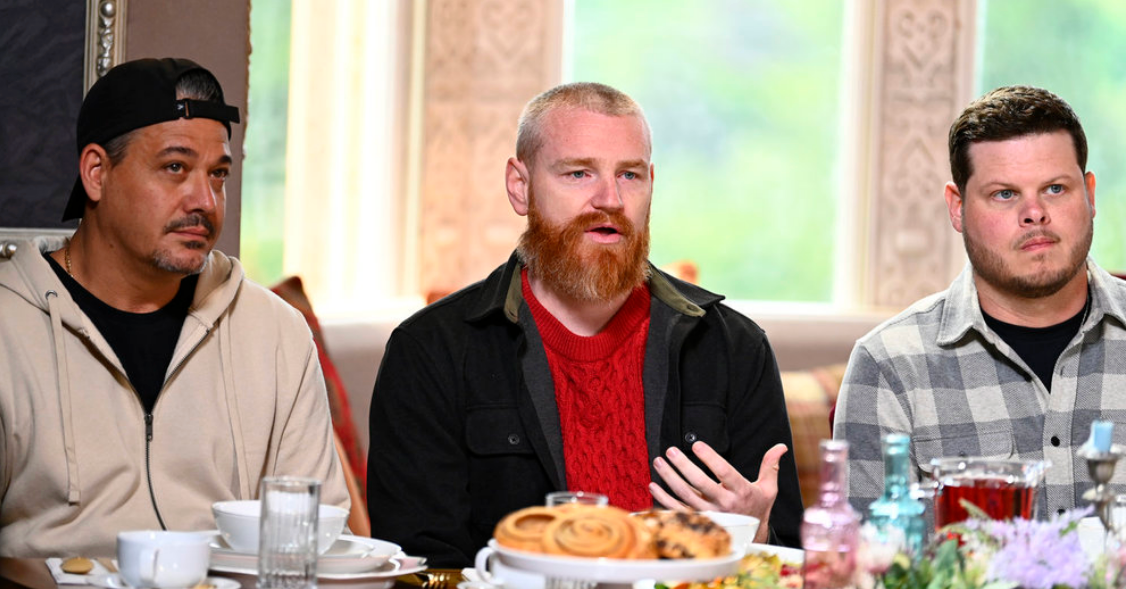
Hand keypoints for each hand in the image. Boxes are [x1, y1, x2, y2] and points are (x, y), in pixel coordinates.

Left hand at [649, 441, 787, 543]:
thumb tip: (781, 446)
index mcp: (741, 493)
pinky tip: (654, 485)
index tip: (697, 444)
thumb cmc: (757, 507)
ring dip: (670, 478)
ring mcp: (710, 514)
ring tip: (659, 461)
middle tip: (671, 450)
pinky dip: (663, 498)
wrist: (751, 537)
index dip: (710, 458)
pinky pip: (677, 510)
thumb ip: (770, 466)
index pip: (724, 473)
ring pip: (686, 495)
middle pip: (700, 484)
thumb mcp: (768, 488)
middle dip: (683, 466)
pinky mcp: (698, 521)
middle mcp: (725, 505)